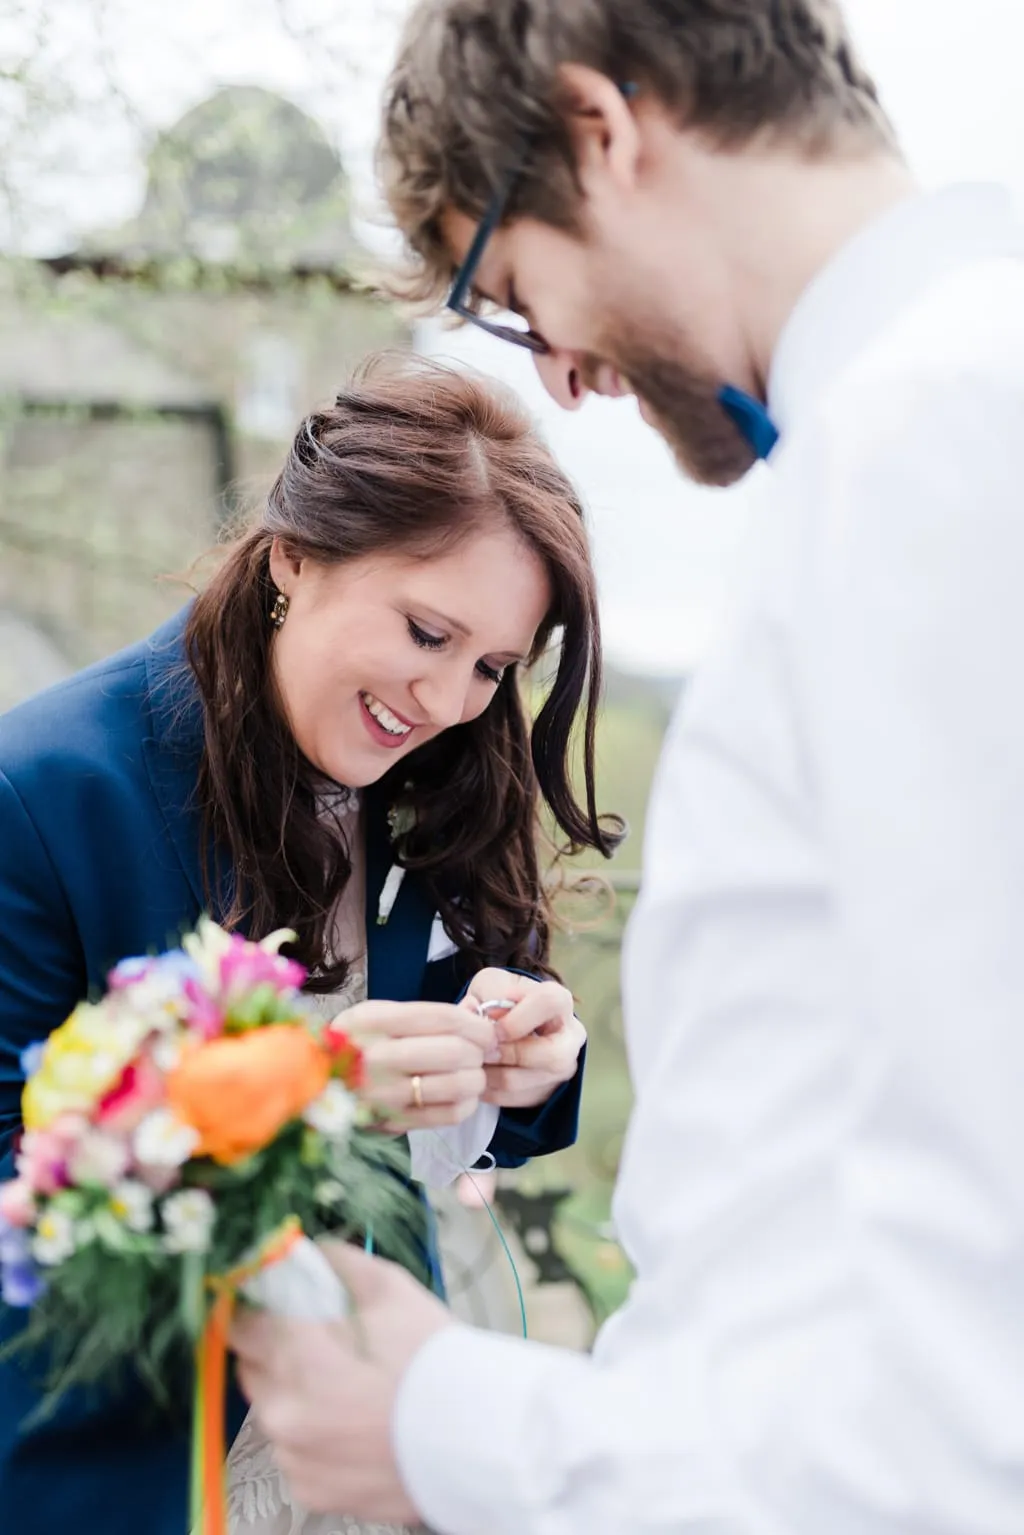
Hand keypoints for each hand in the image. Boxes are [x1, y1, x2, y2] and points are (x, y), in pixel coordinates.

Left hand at [232, 1243, 452, 1520]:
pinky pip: (294, 1452)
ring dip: (293, 1392)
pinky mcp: (310, 1490)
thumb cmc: (437, 1362)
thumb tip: (309, 1252)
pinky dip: (312, 1435)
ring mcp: (295, 1456)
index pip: (241, 1322)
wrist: (479, 1439)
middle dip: (274, 1348)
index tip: (269, 1300)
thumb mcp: (392, 1290)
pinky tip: (352, 1422)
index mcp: (298, 1354)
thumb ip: (339, 1263)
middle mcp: (284, 1410)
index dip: (256, 1306)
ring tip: (345, 1385)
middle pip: (251, 1365)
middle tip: (314, 1339)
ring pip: (271, 1410)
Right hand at [341, 999, 496, 1133]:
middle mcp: (375, 1057)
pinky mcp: (393, 1123)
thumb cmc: (358, 1045)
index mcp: (371, 1021)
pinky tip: (463, 1096)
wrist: (316, 1086)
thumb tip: (477, 1023)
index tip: (487, 1030)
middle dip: (479, 1051)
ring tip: (473, 1074)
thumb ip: (421, 1017)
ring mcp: (384, 1094)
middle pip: (454, 1051)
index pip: (442, 1018)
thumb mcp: (376, 1017)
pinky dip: (468, 1104)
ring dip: (476, 1078)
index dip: (475, 1025)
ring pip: (457, 1085)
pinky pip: (449, 1114)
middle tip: (482, 1053)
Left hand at [461, 969, 585, 1108]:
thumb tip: (476, 1014)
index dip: (516, 1020)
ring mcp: (563, 1067)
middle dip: (509, 1055)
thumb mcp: (491, 984)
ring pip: (526, 1082)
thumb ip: (485, 995)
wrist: (507, 1022)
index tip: (492, 1029)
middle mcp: (571, 1035)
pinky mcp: (548, 1091)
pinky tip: (478, 1077)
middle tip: (483, 1051)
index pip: (548, 1004)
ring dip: (492, 1076)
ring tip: (473, 1064)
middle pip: (552, 1056)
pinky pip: (516, 1100)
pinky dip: (491, 1091)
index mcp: (559, 1000)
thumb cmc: (500, 999)